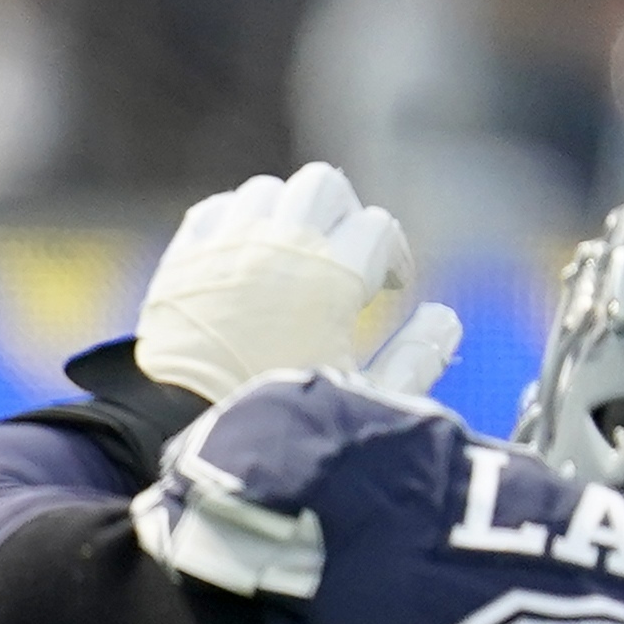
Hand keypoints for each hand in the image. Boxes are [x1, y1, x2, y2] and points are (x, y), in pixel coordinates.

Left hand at [135, 162, 451, 404]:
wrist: (184, 437)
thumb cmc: (281, 427)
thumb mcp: (364, 402)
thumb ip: (417, 357)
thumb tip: (443, 317)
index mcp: (331, 278)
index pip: (377, 228)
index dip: (392, 256)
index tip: (389, 287)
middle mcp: (277, 249)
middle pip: (324, 187)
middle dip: (343, 216)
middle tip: (342, 257)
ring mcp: (223, 250)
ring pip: (267, 192)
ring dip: (287, 216)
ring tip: (291, 257)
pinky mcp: (181, 262)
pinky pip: (215, 210)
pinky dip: (236, 222)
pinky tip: (245, 254)